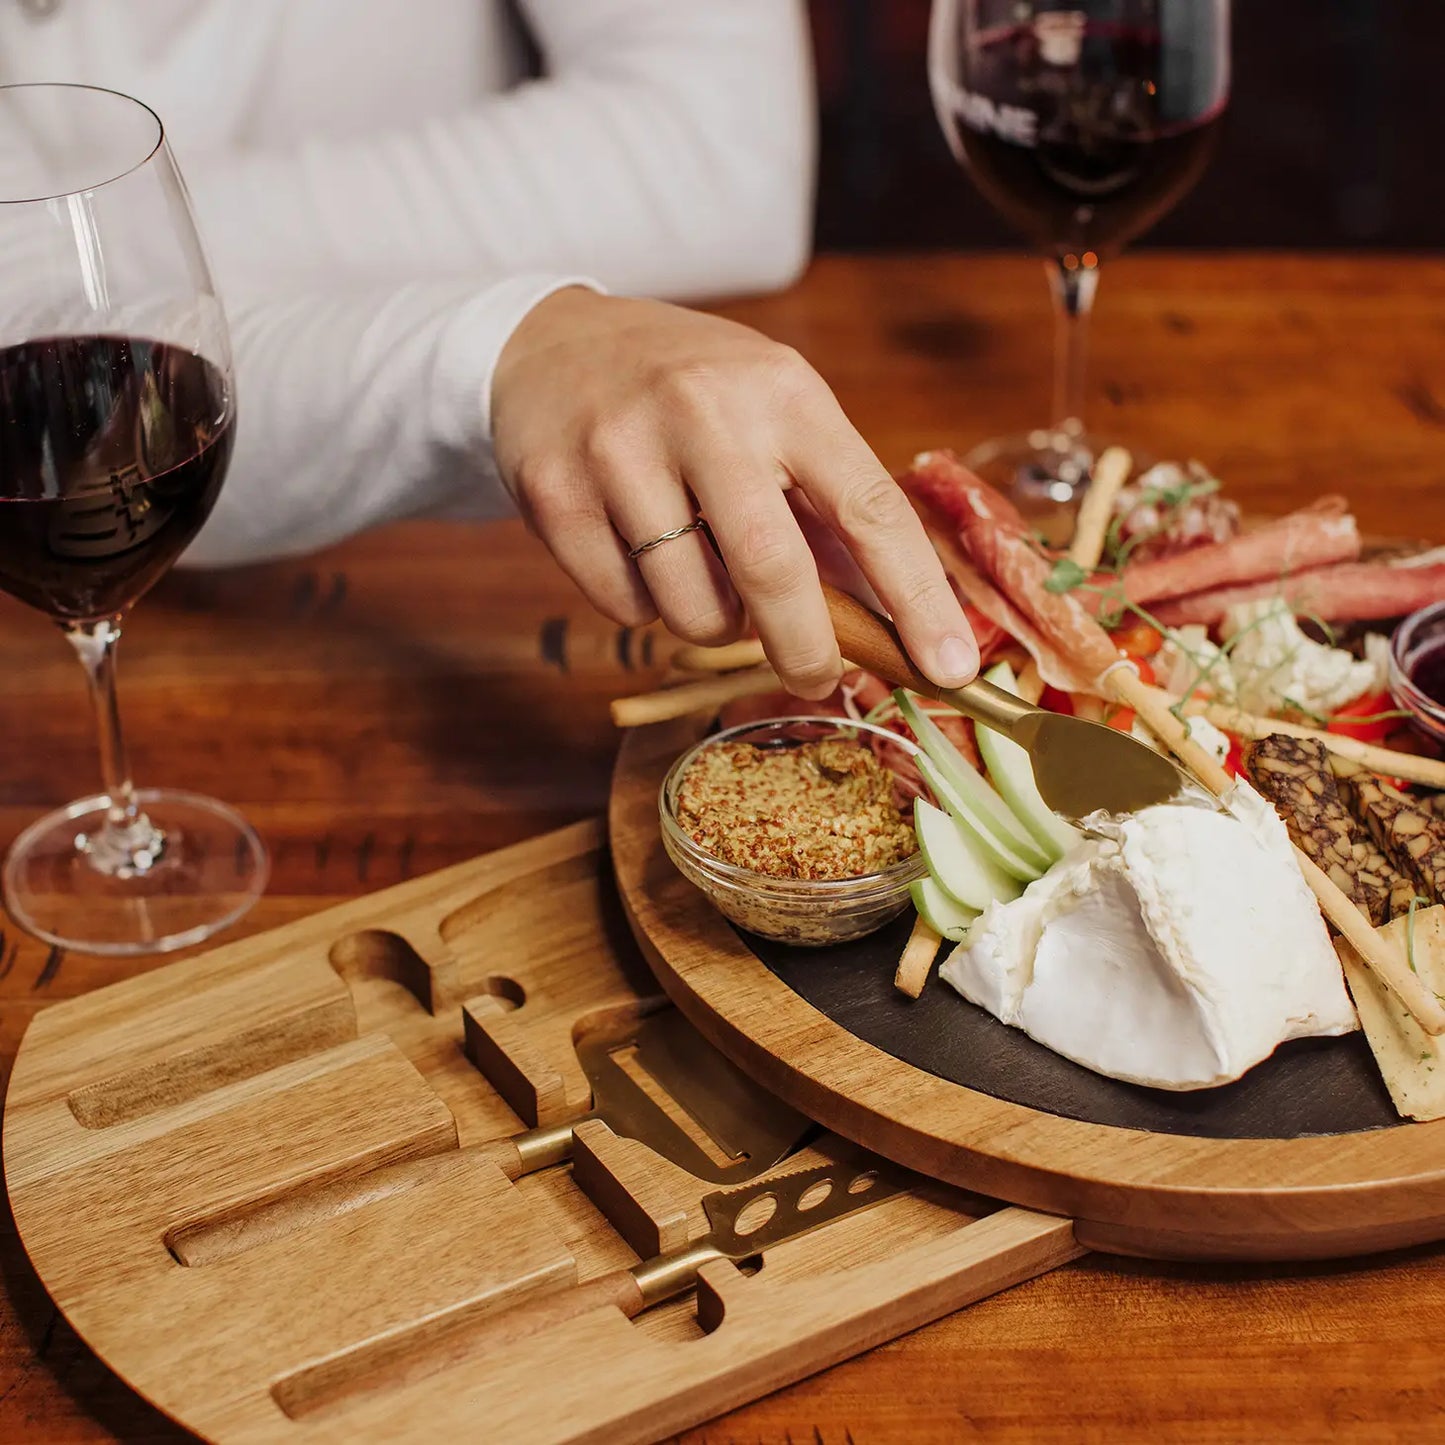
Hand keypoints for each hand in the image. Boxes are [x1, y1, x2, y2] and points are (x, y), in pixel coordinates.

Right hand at [491, 288, 977, 698]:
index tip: (951, 667)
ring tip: (697, 568)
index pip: (870, 508)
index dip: (917, 598)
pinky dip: (644, 605)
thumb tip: (889, 619)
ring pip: (691, 607)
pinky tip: (636, 549)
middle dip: (807, 648)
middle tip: (819, 678)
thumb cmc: (689, 392)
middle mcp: (703, 413)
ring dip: (711, 621)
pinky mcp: (555, 493)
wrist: (550, 345)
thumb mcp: (773, 411)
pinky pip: (624, 606)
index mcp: (784, 393)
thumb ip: (825, 505)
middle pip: (772, 570)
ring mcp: (621, 451)